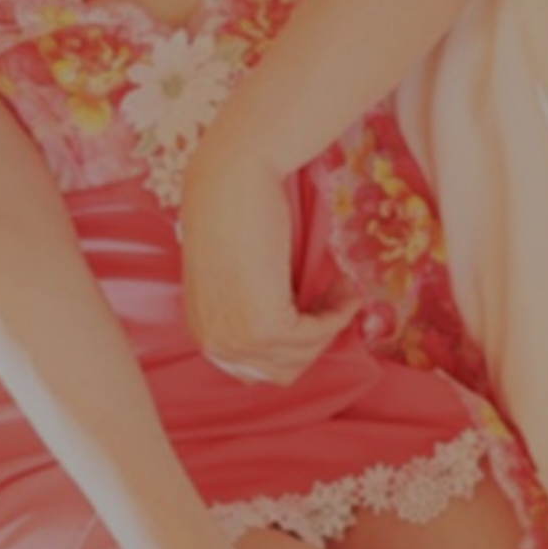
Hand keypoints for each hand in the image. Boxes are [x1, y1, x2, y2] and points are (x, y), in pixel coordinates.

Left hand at [181, 137, 358, 386]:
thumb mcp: (241, 278)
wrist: (233, 177)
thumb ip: (256, 311)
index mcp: (204, 333)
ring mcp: (236, 339)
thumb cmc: (236, 214)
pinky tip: (343, 288)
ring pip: (301, 356)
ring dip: (330, 324)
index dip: (296, 346)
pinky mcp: (262, 327)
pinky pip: (314, 336)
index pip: (259, 370)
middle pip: (282, 370)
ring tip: (342, 289)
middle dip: (316, 338)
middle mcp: (215, 343)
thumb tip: (299, 336)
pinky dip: (335, 315)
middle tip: (338, 300)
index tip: (319, 316)